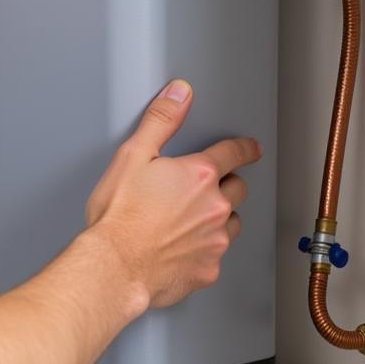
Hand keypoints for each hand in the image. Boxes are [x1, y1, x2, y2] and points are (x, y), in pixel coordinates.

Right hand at [85, 80, 260, 308]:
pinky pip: (216, 255)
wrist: (114, 266)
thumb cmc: (119, 216)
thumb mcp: (133, 155)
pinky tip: (181, 249)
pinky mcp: (208, 269)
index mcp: (199, 175)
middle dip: (227, 184)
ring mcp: (215, 241)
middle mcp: (214, 207)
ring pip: (231, 224)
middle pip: (238, 189)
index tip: (251, 149)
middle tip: (203, 188)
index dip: (244, 148)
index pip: (233, 154)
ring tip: (190, 220)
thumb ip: (161, 120)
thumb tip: (180, 94)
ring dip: (219, 218)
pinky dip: (204, 250)